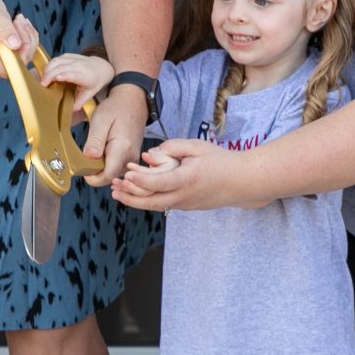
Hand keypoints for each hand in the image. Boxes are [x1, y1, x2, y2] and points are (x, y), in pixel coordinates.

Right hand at [0, 0, 36, 74]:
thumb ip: (2, 28)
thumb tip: (15, 44)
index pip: (5, 69)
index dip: (20, 58)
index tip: (21, 37)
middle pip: (17, 63)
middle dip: (26, 43)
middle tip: (19, 22)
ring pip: (24, 56)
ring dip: (28, 37)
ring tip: (18, 20)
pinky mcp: (5, 49)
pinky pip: (23, 49)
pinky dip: (27, 36)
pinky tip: (20, 24)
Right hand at [36, 52, 114, 114]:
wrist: (101, 68)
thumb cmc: (94, 82)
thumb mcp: (89, 94)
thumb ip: (78, 103)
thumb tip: (68, 110)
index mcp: (85, 76)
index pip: (73, 74)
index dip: (64, 75)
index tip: (56, 79)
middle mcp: (79, 65)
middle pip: (60, 68)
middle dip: (49, 75)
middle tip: (42, 86)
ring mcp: (73, 59)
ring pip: (56, 61)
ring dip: (47, 70)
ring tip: (43, 80)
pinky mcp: (68, 55)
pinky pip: (56, 59)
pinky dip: (49, 65)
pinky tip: (47, 73)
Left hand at [78, 86, 147, 187]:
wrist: (133, 101)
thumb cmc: (117, 108)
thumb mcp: (101, 119)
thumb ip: (95, 140)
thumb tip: (89, 157)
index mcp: (122, 149)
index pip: (107, 176)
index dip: (92, 178)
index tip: (81, 171)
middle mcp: (130, 157)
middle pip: (109, 177)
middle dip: (95, 173)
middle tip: (85, 158)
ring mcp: (132, 158)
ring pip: (113, 174)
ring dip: (101, 168)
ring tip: (95, 151)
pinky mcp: (131, 158)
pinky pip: (117, 168)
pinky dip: (107, 164)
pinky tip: (103, 151)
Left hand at [111, 138, 245, 212]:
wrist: (241, 182)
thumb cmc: (219, 160)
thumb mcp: (197, 147)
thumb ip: (172, 148)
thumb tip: (149, 156)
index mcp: (188, 179)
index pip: (159, 183)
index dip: (141, 181)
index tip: (127, 174)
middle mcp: (185, 196)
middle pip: (152, 202)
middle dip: (130, 196)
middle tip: (113, 187)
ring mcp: (185, 204)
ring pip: (156, 206)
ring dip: (135, 201)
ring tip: (117, 193)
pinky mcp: (186, 207)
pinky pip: (163, 205)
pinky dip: (147, 201)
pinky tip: (135, 194)